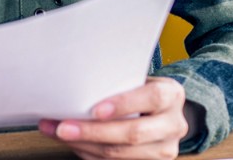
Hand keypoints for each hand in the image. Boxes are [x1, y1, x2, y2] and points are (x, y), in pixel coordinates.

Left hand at [38, 77, 189, 159]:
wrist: (165, 115)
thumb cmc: (144, 92)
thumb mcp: (140, 81)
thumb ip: (119, 85)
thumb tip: (75, 88)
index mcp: (172, 96)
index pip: (152, 98)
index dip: (123, 104)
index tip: (95, 110)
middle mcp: (173, 125)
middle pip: (133, 134)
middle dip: (93, 132)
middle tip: (63, 128)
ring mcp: (164, 150)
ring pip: (121, 154)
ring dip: (84, 146)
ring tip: (58, 134)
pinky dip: (89, 154)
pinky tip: (73, 144)